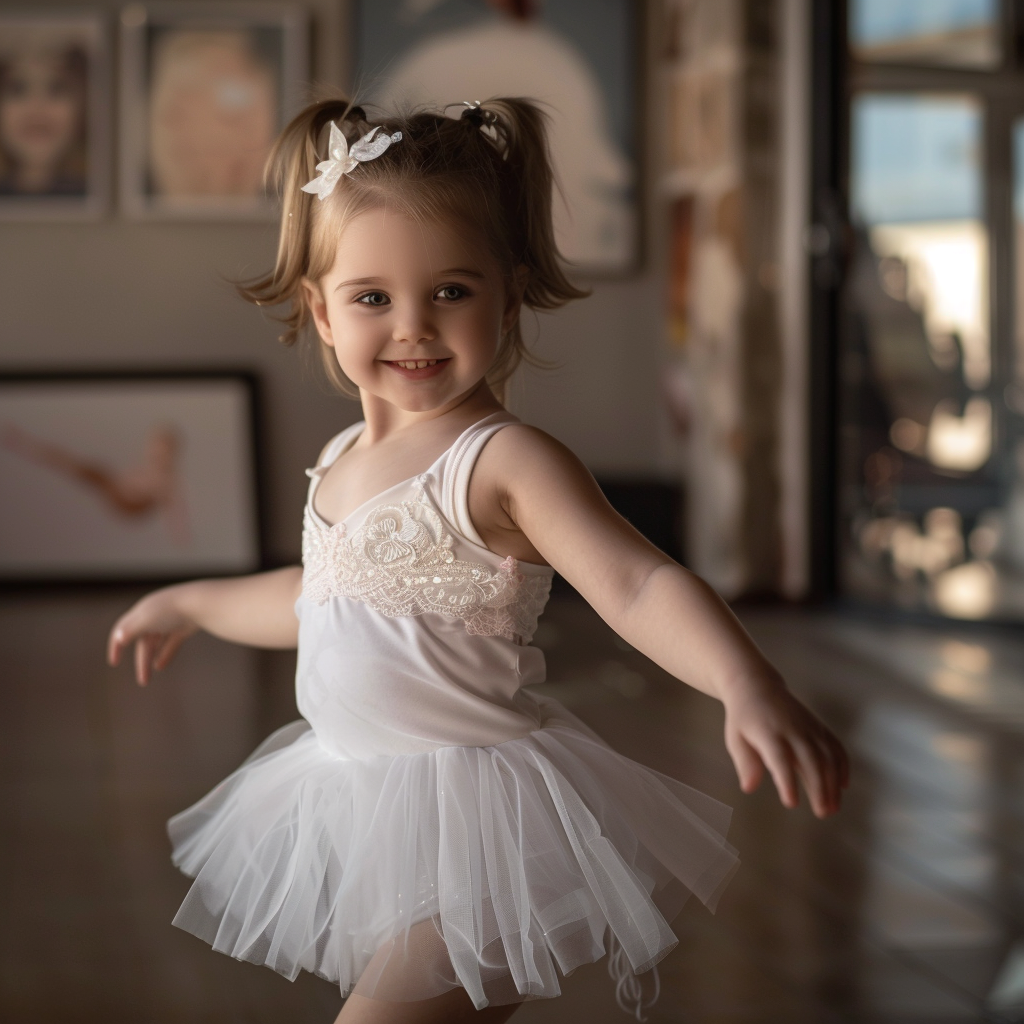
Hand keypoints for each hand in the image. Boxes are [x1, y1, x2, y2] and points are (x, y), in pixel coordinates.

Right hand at [107, 585, 197, 685]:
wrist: (200, 602)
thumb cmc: (170, 610)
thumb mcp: (146, 620)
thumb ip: (130, 629)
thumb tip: (118, 638)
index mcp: (141, 612)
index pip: (122, 629)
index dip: (116, 646)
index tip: (114, 663)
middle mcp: (154, 616)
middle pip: (143, 643)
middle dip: (142, 662)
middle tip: (143, 682)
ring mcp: (170, 621)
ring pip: (157, 644)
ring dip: (152, 659)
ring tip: (151, 676)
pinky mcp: (184, 626)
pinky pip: (171, 643)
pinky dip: (165, 654)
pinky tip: (161, 666)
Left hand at [722, 676, 848, 817]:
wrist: (757, 686)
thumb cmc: (744, 718)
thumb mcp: (735, 739)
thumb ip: (744, 763)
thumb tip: (749, 787)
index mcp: (769, 733)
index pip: (780, 758)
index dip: (787, 781)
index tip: (791, 803)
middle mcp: (793, 729)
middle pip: (811, 759)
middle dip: (819, 787)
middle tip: (823, 813)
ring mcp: (809, 727)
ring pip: (828, 755)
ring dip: (833, 782)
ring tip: (833, 807)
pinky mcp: (819, 726)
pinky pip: (836, 746)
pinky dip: (843, 765)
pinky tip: (843, 785)